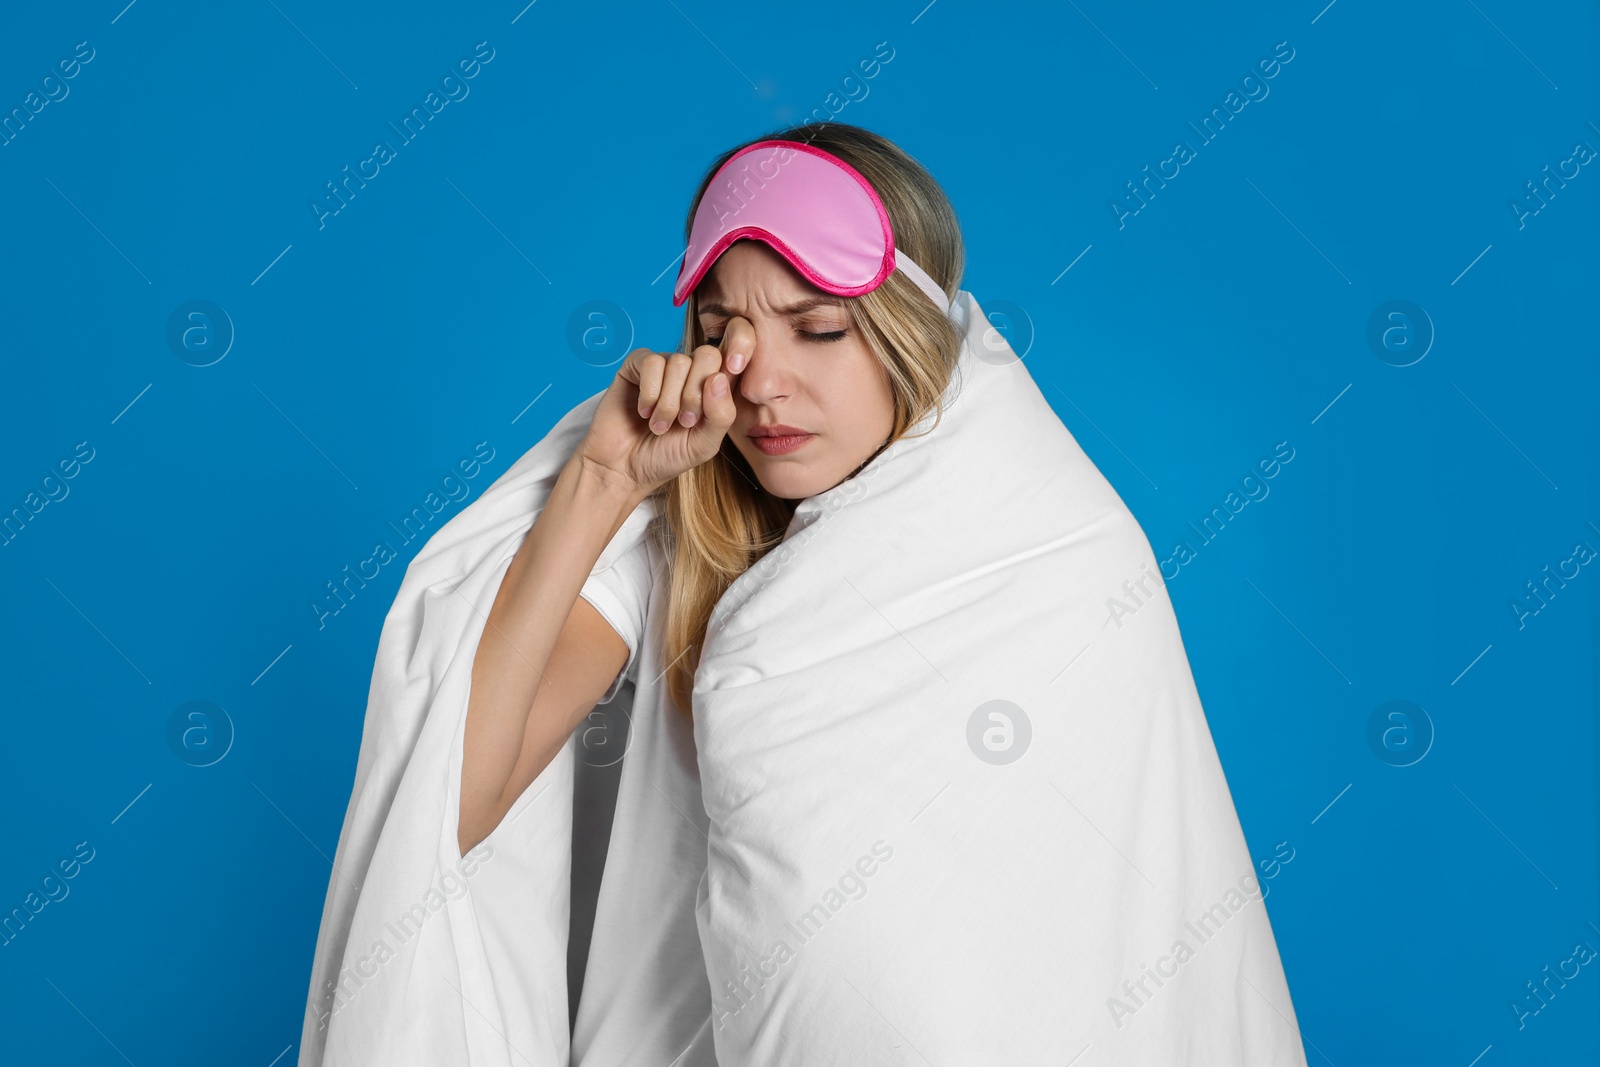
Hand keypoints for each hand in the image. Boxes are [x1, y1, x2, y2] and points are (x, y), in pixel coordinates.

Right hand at [578, 316, 754, 498]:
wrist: (625, 469)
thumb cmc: (667, 457)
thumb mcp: (705, 444)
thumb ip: (722, 414)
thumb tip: (718, 378)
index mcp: (715, 387)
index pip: (737, 351)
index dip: (742, 345)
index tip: (736, 366)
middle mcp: (691, 372)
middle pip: (708, 354)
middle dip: (697, 393)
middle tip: (686, 421)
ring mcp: (664, 367)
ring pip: (678, 361)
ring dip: (669, 402)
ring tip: (660, 426)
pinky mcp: (636, 366)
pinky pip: (651, 361)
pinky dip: (649, 392)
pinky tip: (644, 412)